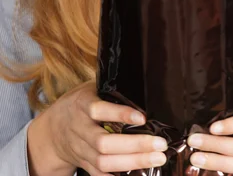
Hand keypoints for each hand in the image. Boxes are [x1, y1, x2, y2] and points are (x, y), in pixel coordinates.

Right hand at [27, 80, 166, 175]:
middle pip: (104, 142)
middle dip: (135, 145)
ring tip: (157, 158)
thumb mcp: (91, 88)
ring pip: (104, 161)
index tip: (142, 118)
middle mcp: (80, 129)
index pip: (100, 110)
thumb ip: (111, 89)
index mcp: (82, 105)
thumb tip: (142, 84)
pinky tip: (139, 173)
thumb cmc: (80, 103)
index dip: (121, 114)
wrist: (52, 129)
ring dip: (132, 162)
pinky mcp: (84, 164)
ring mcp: (81, 149)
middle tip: (160, 144)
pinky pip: (99, 175)